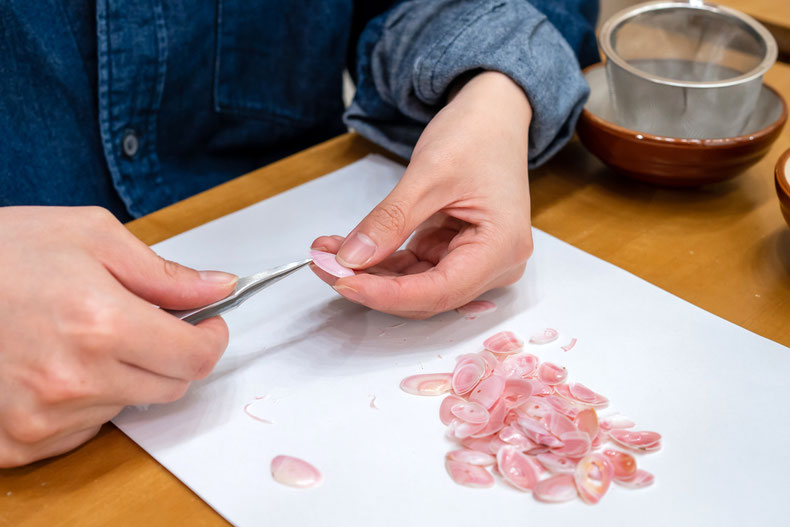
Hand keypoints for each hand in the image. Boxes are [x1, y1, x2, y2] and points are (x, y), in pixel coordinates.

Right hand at [0, 206, 236, 466]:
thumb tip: (218, 287)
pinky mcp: (16, 442)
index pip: (194, 357)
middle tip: (143, 323)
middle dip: (170, 354)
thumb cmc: (0, 253)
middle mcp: (74, 380)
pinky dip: (85, 400)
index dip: (210, 339)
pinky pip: (83, 429)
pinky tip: (56, 363)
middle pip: (169, 387)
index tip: (208, 326)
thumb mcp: (90, 236)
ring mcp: (42, 418)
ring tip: (81, 336)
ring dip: (123, 374)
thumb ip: (163, 273)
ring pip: (126, 405)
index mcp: (100, 324)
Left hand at [311, 71, 532, 317]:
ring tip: (327, 252)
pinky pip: (416, 270)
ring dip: (371, 274)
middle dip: (372, 284)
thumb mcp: (429, 174)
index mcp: (502, 248)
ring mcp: (477, 262)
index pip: (439, 292)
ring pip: (416, 287)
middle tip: (324, 264)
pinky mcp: (457, 253)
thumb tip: (351, 259)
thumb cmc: (478, 135)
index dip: (387, 294)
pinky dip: (382, 261)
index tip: (342, 282)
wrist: (494, 115)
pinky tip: (349, 248)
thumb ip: (390, 220)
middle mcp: (497, 265)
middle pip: (427, 296)